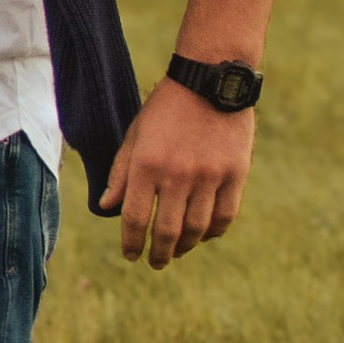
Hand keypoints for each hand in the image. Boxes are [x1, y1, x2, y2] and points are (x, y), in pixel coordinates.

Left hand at [97, 79, 256, 267]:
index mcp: (147, 165)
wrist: (211, 81)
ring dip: (185, 247)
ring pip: (198, 230)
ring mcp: (210, 176)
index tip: (130, 255)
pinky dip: (214, 232)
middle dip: (158, 253)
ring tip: (177, 251)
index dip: (131, 243)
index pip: (135, 219)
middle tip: (155, 262)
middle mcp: (178, 175)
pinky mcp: (236, 174)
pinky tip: (204, 235)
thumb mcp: (135, 135)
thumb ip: (121, 173)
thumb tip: (107, 207)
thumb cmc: (166, 108)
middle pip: (167, 232)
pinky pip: (225, 216)